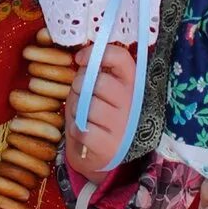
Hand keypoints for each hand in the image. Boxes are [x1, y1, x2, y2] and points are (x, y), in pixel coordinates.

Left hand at [64, 43, 136, 175]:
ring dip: (76, 110)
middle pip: (99, 81)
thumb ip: (93, 73)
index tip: (80, 58)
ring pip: (89, 106)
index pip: (122, 58)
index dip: (98, 53)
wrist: (98, 155)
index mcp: (131, 85)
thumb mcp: (96, 91)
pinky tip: (83, 133)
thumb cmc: (95, 116)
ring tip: (81, 117)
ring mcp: (123, 126)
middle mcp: (132, 104)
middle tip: (80, 96)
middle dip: (80, 85)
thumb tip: (82, 58)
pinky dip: (75, 130)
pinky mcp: (110, 146)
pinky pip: (82, 129)